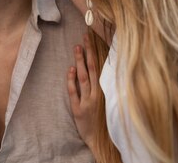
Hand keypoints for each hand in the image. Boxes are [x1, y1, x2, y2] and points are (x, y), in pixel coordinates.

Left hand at [68, 33, 99, 150]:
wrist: (102, 141)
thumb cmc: (104, 119)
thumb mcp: (107, 100)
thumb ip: (103, 85)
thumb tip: (98, 66)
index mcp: (105, 90)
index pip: (100, 66)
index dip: (96, 52)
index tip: (92, 37)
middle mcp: (98, 93)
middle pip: (92, 68)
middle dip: (88, 51)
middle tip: (84, 36)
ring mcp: (88, 101)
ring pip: (84, 77)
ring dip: (80, 61)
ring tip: (77, 47)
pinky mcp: (79, 109)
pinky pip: (75, 92)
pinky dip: (72, 81)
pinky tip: (70, 69)